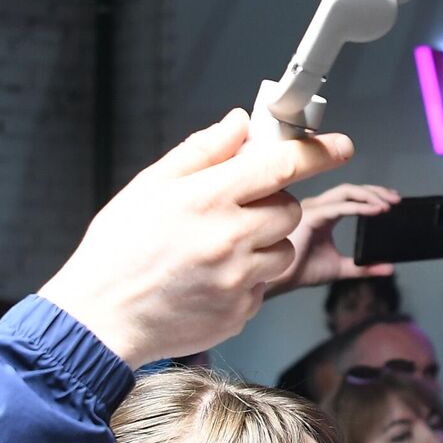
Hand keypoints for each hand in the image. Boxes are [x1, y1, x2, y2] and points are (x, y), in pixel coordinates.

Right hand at [40, 108, 352, 365]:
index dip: (319, 151)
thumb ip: (203, 151)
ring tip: (221, 247)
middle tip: (239, 208)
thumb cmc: (119, 251)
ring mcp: (239, 280)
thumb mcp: (151, 186)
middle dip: (274, 203)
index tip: (340, 146)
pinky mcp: (241, 311)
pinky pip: (264, 286)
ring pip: (284, 250)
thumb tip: (239, 123)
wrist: (101, 318)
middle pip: (291, 209)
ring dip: (265, 244)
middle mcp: (230, 238)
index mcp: (208, 198)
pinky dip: (248, 278)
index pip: (284, 165)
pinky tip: (211, 277)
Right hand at [272, 183, 400, 292]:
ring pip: (346, 192)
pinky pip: (339, 206)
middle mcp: (318, 206)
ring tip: (388, 206)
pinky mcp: (310, 215)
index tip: (393, 201)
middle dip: (376, 191)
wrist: (278, 282)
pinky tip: (375, 211)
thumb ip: (363, 267)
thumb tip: (390, 268)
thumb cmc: (300, 271)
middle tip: (396, 200)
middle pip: (351, 189)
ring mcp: (313, 208)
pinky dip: (360, 207)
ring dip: (370, 196)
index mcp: (324, 214)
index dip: (373, 195)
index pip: (351, 196)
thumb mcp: (341, 268)